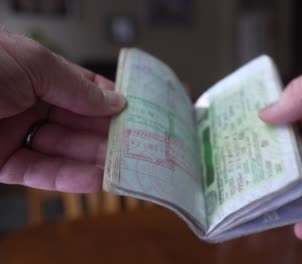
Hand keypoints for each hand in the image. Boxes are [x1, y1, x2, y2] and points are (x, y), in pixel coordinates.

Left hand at [0, 31, 125, 192]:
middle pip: (77, 122)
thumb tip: (114, 100)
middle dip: (107, 134)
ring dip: (95, 158)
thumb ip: (76, 86)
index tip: (137, 112)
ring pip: (63, 150)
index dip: (110, 100)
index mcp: (33, 72)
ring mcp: (13, 134)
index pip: (82, 88)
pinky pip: (40, 172)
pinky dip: (70, 177)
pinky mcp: (0, 163)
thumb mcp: (33, 65)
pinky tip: (96, 177)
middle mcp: (25, 102)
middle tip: (138, 145)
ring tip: (125, 165)